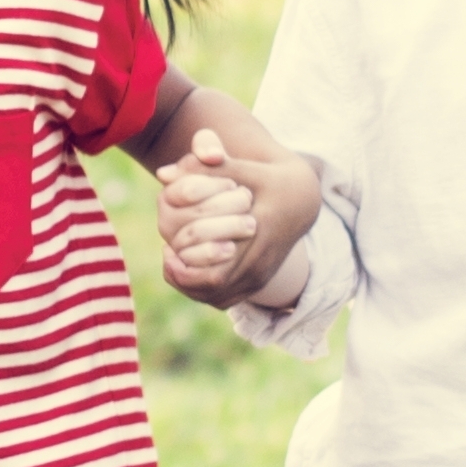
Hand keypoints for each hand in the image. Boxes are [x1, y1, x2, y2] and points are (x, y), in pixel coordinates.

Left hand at [155, 127, 318, 303]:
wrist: (302, 200)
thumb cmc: (267, 178)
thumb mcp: (243, 167)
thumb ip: (205, 167)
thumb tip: (163, 174)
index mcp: (260, 233)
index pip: (218, 265)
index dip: (186, 264)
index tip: (168, 247)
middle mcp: (263, 260)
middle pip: (214, 285)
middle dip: (183, 276)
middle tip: (168, 255)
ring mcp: (261, 275)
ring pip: (217, 297)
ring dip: (190, 285)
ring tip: (175, 262)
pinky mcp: (258, 283)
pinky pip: (222, 299)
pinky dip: (200, 291)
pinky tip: (188, 269)